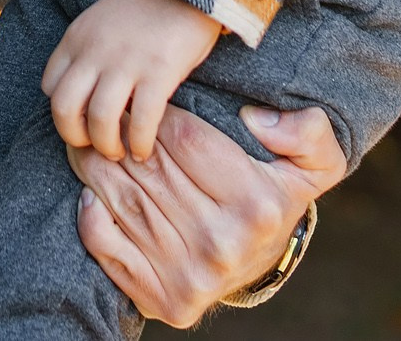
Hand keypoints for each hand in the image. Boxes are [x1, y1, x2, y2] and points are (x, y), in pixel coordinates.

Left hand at [43, 0, 221, 161]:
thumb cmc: (145, 9)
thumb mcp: (100, 23)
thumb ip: (87, 52)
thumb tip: (83, 92)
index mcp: (77, 38)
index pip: (49, 85)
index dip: (62, 111)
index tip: (79, 121)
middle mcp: (94, 52)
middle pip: (63, 108)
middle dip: (75, 136)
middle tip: (93, 146)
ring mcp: (125, 63)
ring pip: (99, 120)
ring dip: (107, 146)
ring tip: (120, 152)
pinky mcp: (158, 73)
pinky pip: (142, 121)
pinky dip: (140, 143)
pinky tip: (144, 149)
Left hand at [71, 103, 342, 327]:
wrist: (259, 265)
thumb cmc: (275, 198)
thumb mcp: (313, 162)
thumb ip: (307, 131)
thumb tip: (256, 120)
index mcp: (257, 205)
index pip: (186, 138)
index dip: (156, 113)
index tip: (142, 101)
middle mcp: (223, 243)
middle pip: (149, 168)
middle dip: (120, 135)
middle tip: (105, 116)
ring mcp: (191, 276)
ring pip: (123, 200)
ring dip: (95, 167)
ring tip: (88, 144)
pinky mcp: (163, 298)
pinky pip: (108, 247)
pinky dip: (90, 216)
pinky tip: (91, 192)